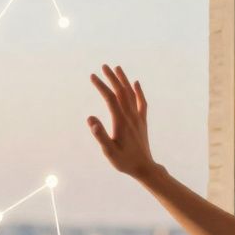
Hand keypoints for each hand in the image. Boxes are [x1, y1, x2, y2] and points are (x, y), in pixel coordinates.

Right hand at [87, 64, 158, 180]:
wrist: (144, 167)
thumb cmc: (124, 161)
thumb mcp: (109, 151)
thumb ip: (100, 135)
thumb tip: (90, 119)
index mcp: (121, 122)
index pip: (110, 99)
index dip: (101, 86)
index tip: (93, 76)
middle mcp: (131, 116)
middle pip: (121, 92)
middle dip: (112, 78)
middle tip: (103, 66)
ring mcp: (138, 118)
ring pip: (131, 94)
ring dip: (124, 80)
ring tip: (117, 68)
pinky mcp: (143, 122)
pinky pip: (142, 103)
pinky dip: (139, 91)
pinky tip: (136, 83)